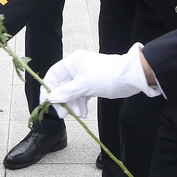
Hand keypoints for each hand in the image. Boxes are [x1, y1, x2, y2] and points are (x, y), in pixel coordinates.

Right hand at [42, 44, 157, 118]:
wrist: (130, 78)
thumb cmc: (107, 76)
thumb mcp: (85, 85)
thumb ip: (66, 92)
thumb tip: (51, 98)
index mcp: (73, 62)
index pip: (53, 75)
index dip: (48, 89)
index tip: (46, 103)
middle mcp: (76, 68)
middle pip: (61, 86)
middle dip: (63, 100)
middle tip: (64, 114)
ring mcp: (84, 77)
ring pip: (71, 93)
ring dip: (73, 105)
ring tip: (79, 114)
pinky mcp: (91, 85)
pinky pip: (80, 96)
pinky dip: (81, 104)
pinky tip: (83, 112)